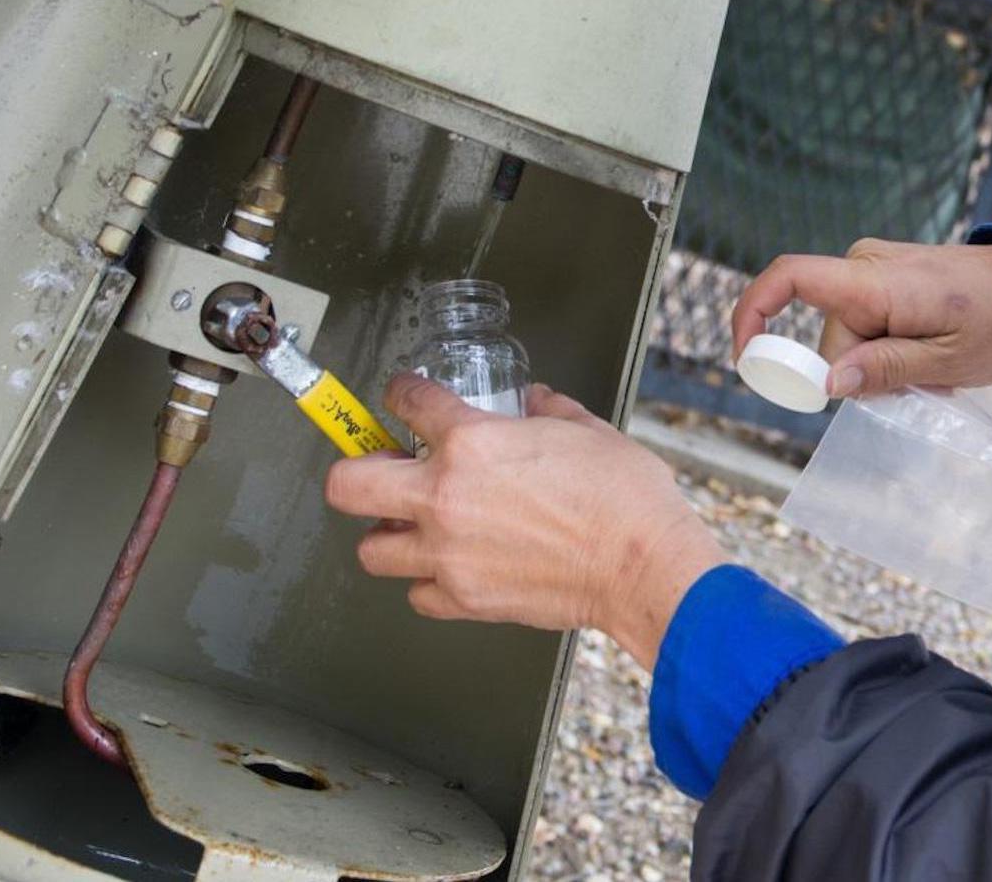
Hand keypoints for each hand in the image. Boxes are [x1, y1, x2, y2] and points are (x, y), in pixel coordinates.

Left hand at [323, 375, 725, 668]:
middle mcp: (446, 496)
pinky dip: (427, 583)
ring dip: (388, 535)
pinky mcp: (464, 598)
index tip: (402, 398)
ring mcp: (448, 553)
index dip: (401, 393)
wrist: (642, 566)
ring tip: (412, 528)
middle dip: (356, 472)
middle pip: (348, 484)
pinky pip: (417, 594)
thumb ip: (548, 411)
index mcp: (474, 442)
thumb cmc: (625, 500)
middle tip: (378, 469)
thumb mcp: (588, 430)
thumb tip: (535, 404)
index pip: (408, 402)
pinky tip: (450, 568)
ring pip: (371, 550)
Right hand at [732, 239, 991, 397]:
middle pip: (829, 335)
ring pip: (848, 335)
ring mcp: (876, 268)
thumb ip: (885, 369)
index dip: (754, 314)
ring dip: (879, 363)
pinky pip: (866, 322)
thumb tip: (829, 383)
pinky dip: (888, 348)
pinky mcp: (886, 278)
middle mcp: (867, 264)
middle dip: (859, 371)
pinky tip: (927, 357)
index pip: (790, 278)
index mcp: (877, 281)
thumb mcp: (947, 362)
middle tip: (918, 386)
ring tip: (933, 369)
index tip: (749, 359)